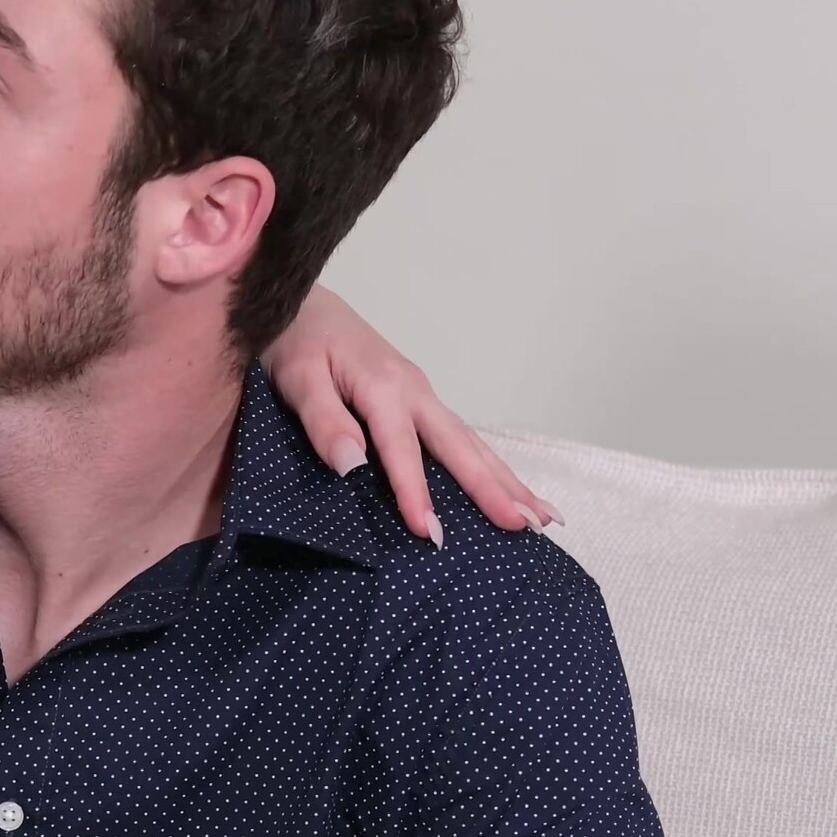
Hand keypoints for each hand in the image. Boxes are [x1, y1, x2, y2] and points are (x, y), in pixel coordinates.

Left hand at [262, 286, 554, 541]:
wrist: (300, 304)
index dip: (416, 492)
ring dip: (506, 480)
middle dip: (493, 488)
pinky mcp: (421, 403)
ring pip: (471, 443)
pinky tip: (511, 490)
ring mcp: (423, 397)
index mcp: (383, 387)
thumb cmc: (295, 342)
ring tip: (541, 519)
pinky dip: (490, 467)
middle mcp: (415, 392)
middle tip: (525, 528)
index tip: (430, 533)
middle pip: (460, 446)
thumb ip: (322, 420)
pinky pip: (462, 440)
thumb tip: (351, 466)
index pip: (402, 448)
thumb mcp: (296, 378)